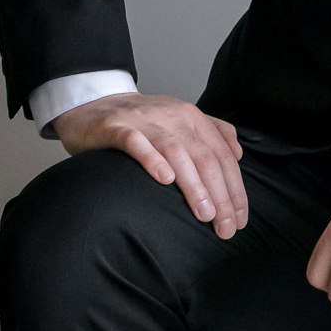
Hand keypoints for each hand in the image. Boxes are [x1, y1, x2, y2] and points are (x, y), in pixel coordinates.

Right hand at [51, 93, 247, 238]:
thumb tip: (237, 154)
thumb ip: (211, 132)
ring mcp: (144, 121)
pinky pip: (136, 143)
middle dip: (221, 196)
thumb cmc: (140, 122)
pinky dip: (152, 160)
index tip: (239, 220)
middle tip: (226, 227)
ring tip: (205, 214)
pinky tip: (165, 180)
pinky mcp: (116, 128)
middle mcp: (173, 117)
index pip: (223, 157)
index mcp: (192, 117)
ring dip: (194, 185)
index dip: (235, 190)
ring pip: (177, 152)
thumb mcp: (180, 121)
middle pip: (205, 158)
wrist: (91, 103)